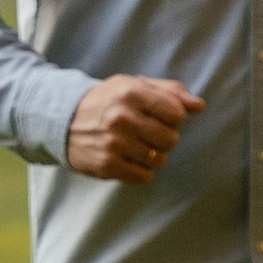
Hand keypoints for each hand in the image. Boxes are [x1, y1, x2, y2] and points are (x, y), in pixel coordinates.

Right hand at [64, 74, 204, 183]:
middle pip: (171, 139)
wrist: (62, 121)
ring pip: (159, 160)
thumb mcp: (134, 86)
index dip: (173, 117)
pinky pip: (145, 177)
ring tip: (136, 146)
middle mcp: (122, 117)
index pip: (177, 113)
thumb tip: (200, 106)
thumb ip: (169, 92)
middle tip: (147, 133)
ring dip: (153, 155)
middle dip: (164, 138)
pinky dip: (141, 171)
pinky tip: (128, 159)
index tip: (159, 116)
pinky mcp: (107, 165)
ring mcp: (113, 143)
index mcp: (131, 92)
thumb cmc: (108, 101)